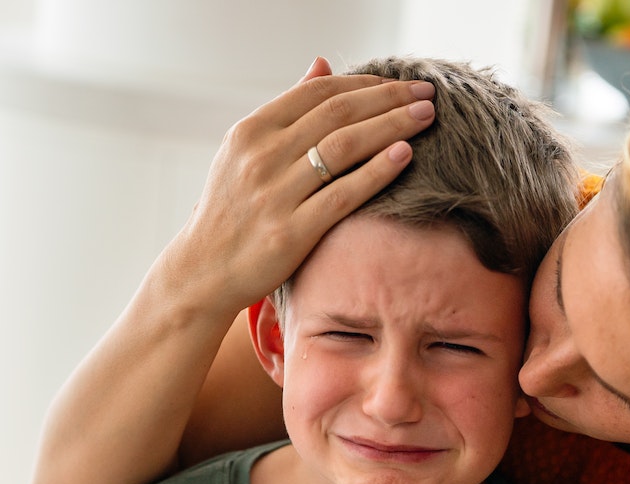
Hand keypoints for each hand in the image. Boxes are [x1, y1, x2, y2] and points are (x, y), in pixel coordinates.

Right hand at [154, 56, 435, 316]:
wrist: (203, 272)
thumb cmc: (232, 211)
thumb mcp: (246, 153)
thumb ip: (287, 113)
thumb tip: (321, 66)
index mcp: (251, 132)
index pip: (317, 93)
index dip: (363, 83)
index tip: (398, 84)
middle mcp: (260, 157)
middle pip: (337, 113)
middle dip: (388, 99)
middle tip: (426, 94)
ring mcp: (274, 195)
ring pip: (344, 147)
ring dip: (392, 126)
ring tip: (426, 118)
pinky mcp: (290, 233)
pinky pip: (343, 195)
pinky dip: (376, 172)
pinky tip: (404, 155)